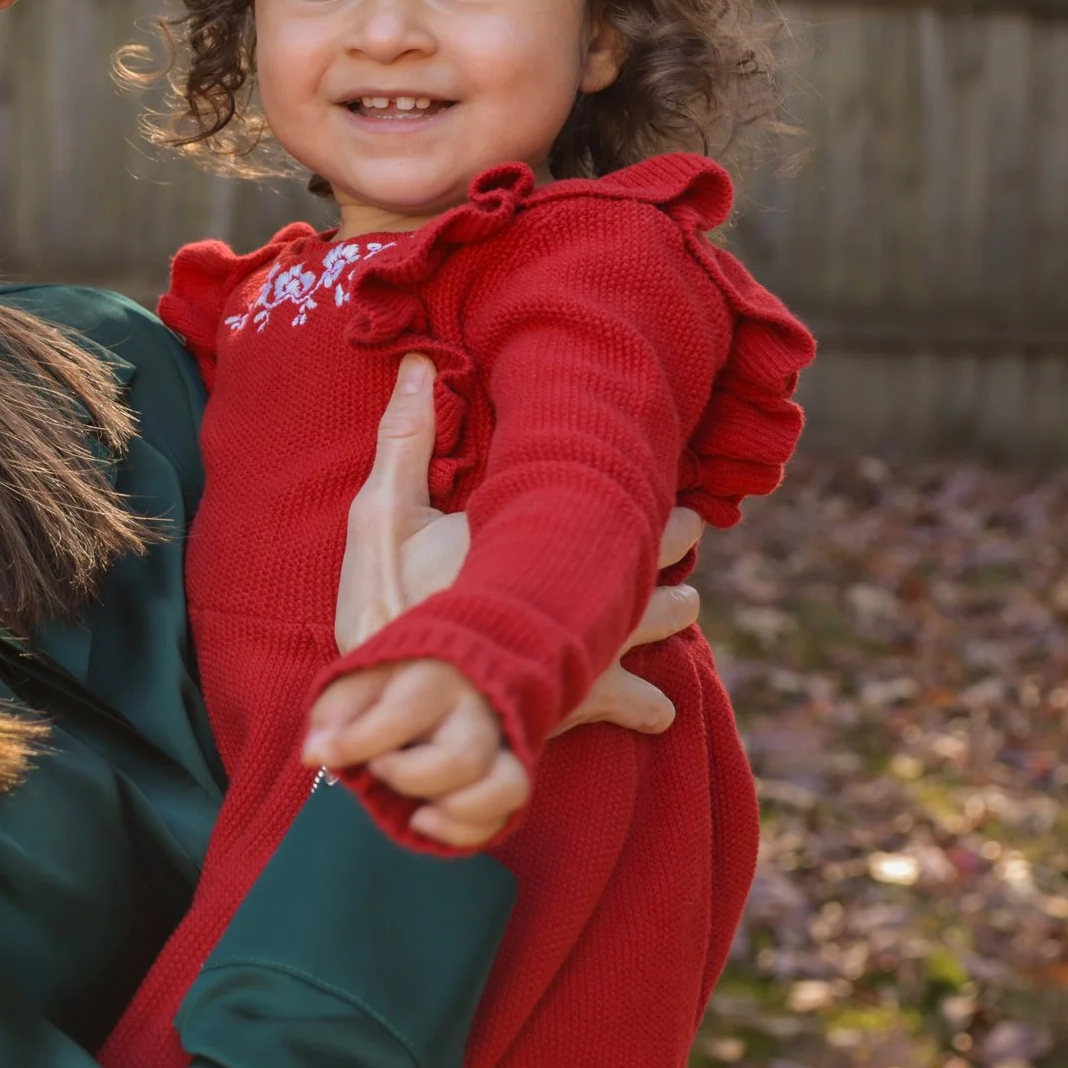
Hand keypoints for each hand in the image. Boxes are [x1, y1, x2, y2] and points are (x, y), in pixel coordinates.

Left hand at [304, 660, 525, 848]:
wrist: (448, 673)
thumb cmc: (394, 683)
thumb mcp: (356, 683)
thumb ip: (333, 714)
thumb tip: (314, 753)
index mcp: (435, 677)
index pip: (402, 716)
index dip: (358, 744)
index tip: (325, 755)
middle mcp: (479, 711)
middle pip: (463, 759)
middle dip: (409, 778)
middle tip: (378, 768)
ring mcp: (502, 746)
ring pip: (506, 787)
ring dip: (452, 810)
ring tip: (414, 806)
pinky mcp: (509, 778)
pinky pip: (506, 815)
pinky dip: (464, 831)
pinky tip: (423, 820)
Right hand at [334, 353, 702, 742]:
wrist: (385, 708)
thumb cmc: (383, 607)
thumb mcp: (380, 517)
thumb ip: (405, 441)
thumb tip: (416, 359)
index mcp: (540, 534)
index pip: (618, 497)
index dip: (647, 486)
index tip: (658, 471)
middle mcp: (582, 590)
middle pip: (654, 556)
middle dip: (672, 540)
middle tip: (687, 527)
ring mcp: (588, 647)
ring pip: (665, 621)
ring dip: (675, 610)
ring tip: (683, 603)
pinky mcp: (580, 702)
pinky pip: (641, 703)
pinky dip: (651, 703)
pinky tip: (657, 705)